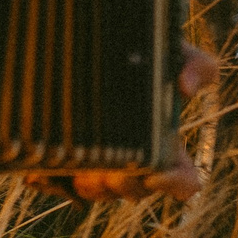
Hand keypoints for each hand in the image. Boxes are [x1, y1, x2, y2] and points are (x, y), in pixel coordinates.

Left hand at [24, 45, 217, 203]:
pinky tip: (44, 170)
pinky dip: (55, 179)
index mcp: (165, 144)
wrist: (84, 45)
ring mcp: (100, 165)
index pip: (184, 181)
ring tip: (81, 165)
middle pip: (135, 191)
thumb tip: (187, 87)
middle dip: (123, 186)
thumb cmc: (138, 53)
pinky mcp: (67, 163)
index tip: (156, 173)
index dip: (176, 185)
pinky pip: (62, 184)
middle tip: (111, 172)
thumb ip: (194, 62)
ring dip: (91, 183)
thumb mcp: (170, 51)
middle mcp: (135, 161)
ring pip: (98, 192)